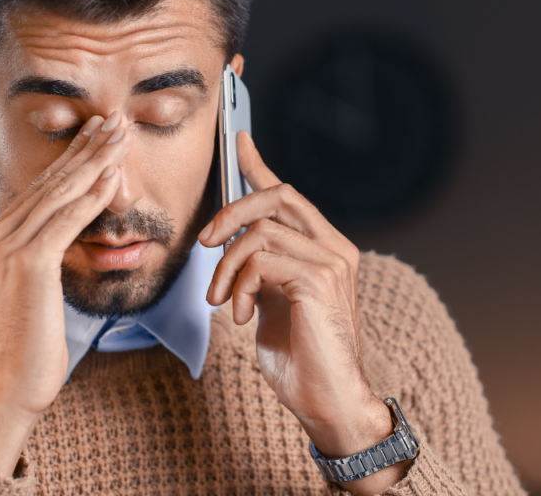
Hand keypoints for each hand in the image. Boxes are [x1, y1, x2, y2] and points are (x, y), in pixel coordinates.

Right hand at [0, 112, 132, 475]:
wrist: (9, 385)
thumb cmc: (30, 343)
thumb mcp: (34, 289)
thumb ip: (44, 254)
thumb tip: (69, 230)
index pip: (42, 187)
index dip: (73, 157)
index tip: (98, 134)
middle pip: (51, 181)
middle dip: (87, 147)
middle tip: (115, 120)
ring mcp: (8, 247)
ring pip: (61, 193)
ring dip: (96, 160)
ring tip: (121, 135)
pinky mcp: (28, 263)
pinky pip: (68, 220)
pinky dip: (93, 196)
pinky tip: (113, 176)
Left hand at [199, 131, 410, 492]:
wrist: (327, 401)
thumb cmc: (299, 357)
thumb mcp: (271, 301)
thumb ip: (261, 268)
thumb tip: (231, 242)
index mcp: (324, 248)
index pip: (288, 195)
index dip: (259, 165)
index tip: (238, 140)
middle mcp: (335, 247)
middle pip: (277, 196)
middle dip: (231, 210)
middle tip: (205, 242)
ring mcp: (332, 262)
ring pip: (261, 231)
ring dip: (226, 266)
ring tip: (219, 300)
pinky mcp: (320, 280)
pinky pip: (262, 260)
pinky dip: (238, 285)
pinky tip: (238, 315)